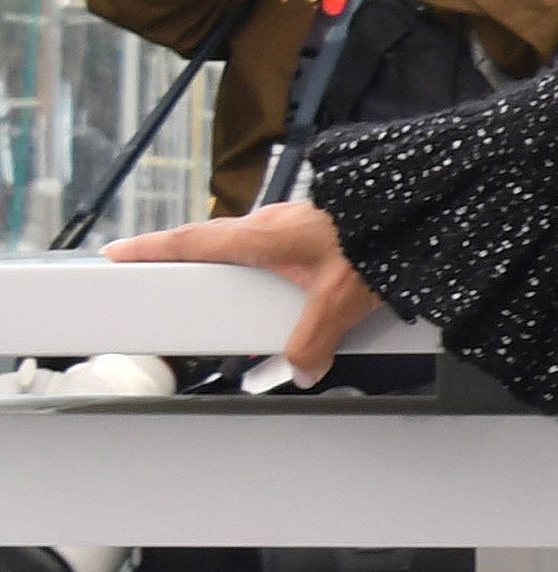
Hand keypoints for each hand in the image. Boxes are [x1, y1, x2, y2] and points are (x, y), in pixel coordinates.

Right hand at [108, 203, 379, 387]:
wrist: (425, 201)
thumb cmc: (381, 235)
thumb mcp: (339, 299)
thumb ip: (313, 341)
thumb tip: (302, 369)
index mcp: (261, 235)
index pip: (192, 241)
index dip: (152, 248)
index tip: (118, 250)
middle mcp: (272, 222)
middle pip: (213, 241)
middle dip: (185, 258)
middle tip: (159, 272)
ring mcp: (296, 220)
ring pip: (250, 244)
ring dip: (234, 264)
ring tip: (226, 293)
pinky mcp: (320, 223)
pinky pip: (282, 246)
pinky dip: (271, 265)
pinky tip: (288, 285)